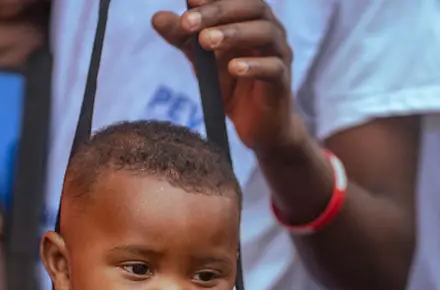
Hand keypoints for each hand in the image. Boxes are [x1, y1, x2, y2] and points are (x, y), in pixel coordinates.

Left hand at [152, 0, 300, 153]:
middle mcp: (269, 30)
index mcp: (251, 18)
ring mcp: (280, 55)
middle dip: (217, 11)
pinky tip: (233, 68)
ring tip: (206, 42)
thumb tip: (157, 18)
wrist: (258, 126)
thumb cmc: (231, 84)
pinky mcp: (282, 82)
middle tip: (188, 22)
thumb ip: (183, 38)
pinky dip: (253, 66)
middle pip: (252, 7)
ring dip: (234, 34)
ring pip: (265, 33)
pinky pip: (273, 68)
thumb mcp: (202, 59)